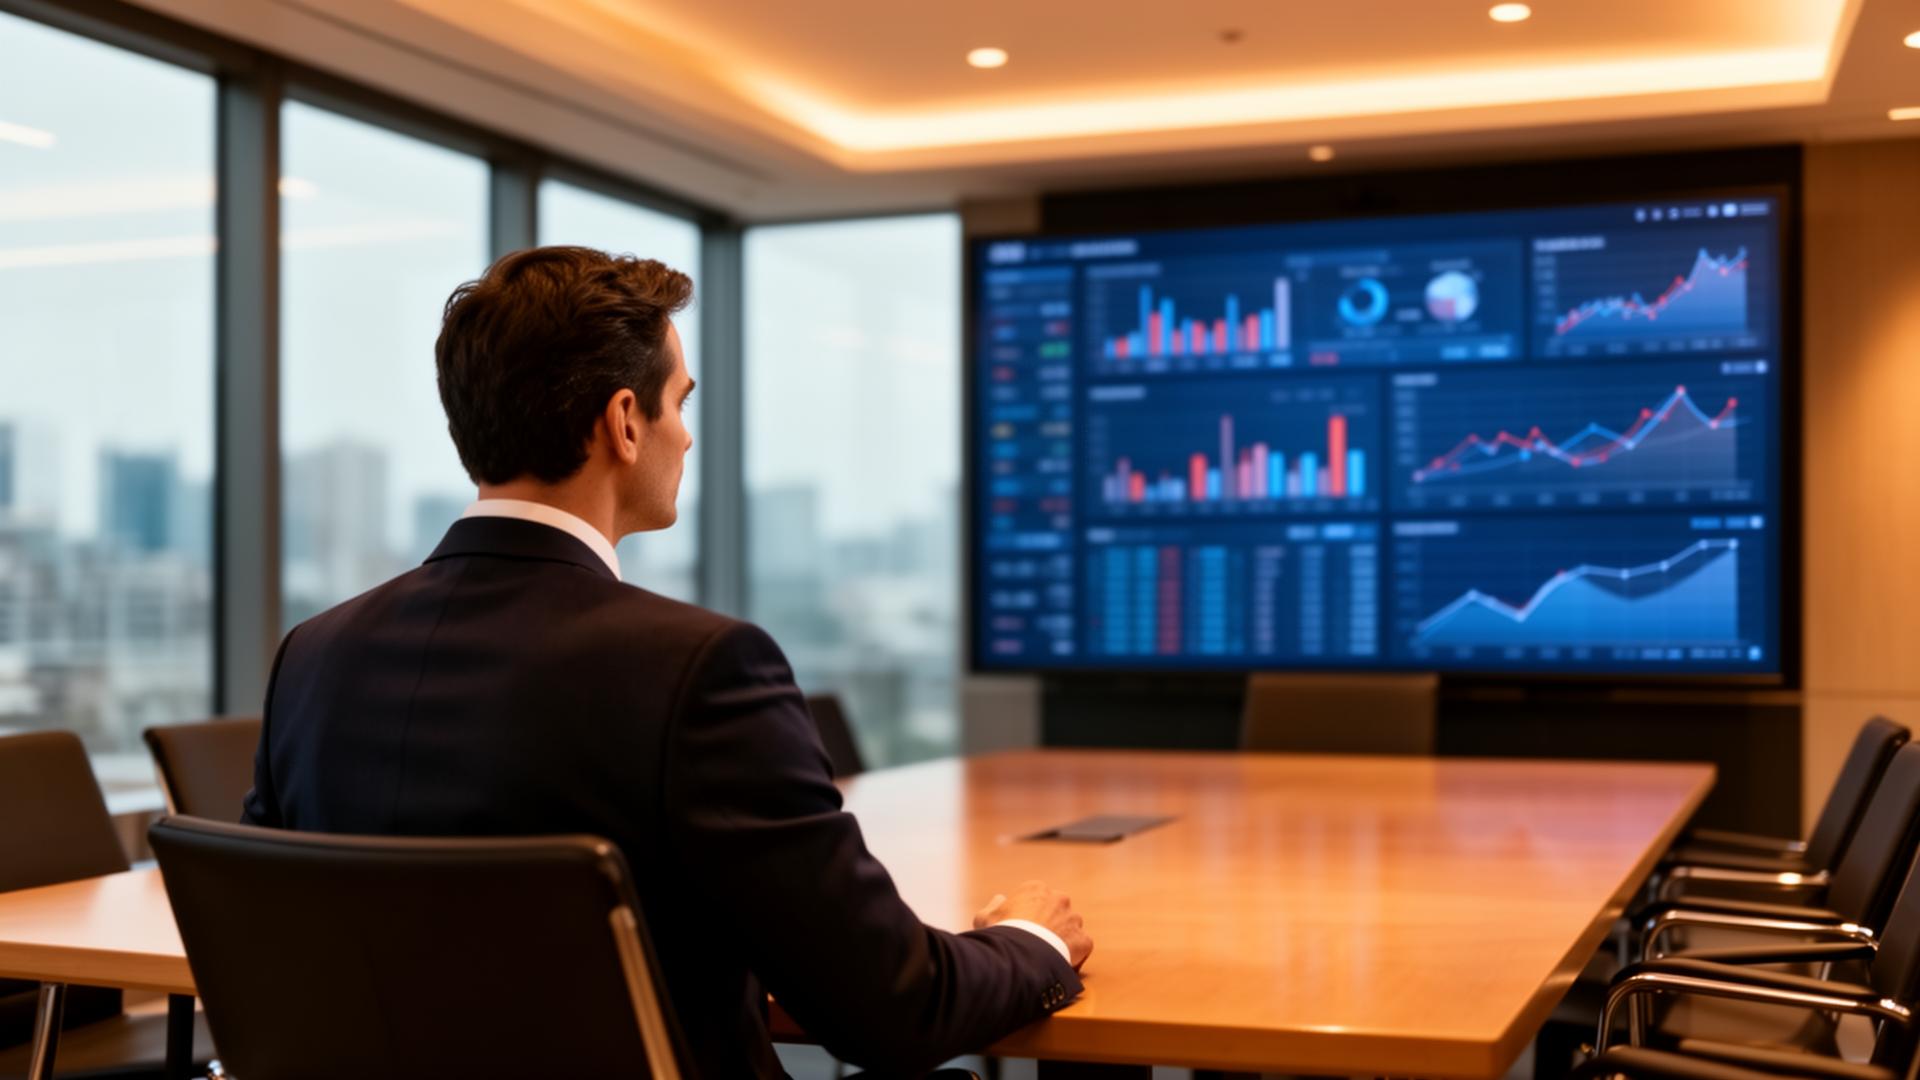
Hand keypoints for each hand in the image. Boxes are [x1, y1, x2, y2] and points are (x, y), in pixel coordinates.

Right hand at [973, 879, 1092, 969]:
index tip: (1022, 930)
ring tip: (1047, 956)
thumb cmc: (1000, 934)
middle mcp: (1059, 898)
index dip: (1028, 916)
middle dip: (1049, 923)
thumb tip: (1000, 899)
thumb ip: (994, 905)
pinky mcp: (1083, 940)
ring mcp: (1073, 919)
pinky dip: (1074, 954)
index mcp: (1036, 888)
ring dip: (1062, 938)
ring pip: (1070, 927)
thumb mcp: (985, 917)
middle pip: (1056, 910)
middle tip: (1036, 942)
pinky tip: (1059, 964)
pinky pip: (1081, 946)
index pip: (1036, 899)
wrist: (1018, 955)